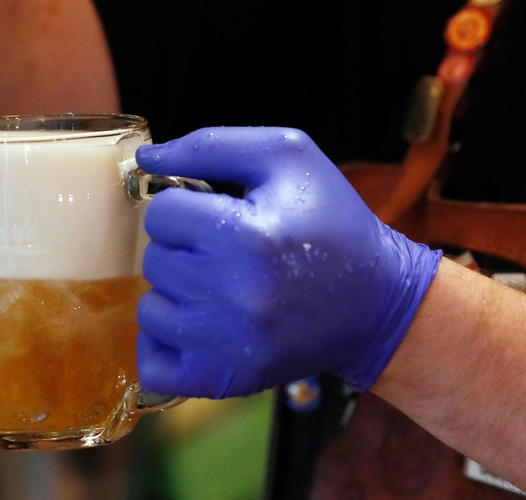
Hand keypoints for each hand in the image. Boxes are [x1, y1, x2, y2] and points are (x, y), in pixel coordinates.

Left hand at [134, 127, 441, 398]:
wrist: (379, 304)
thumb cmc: (331, 222)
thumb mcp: (287, 157)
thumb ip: (210, 145)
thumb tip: (145, 160)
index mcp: (250, 235)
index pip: (162, 213)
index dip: (187, 206)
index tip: (219, 214)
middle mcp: (236, 294)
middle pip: (154, 260)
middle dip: (184, 249)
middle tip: (227, 251)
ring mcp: (229, 345)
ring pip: (150, 308)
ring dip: (177, 294)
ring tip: (222, 286)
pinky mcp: (225, 379)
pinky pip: (153, 362)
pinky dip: (169, 342)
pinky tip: (202, 324)